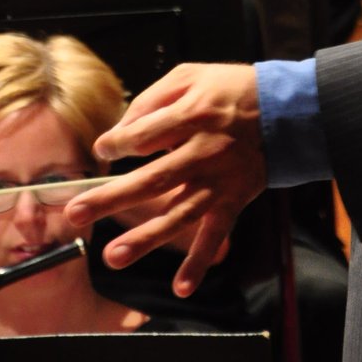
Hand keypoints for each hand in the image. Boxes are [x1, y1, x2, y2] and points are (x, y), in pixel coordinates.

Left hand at [65, 62, 266, 297]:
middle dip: (111, 197)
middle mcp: (203, 151)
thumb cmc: (231, 89)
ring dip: (146, 238)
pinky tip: (181, 286)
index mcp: (192, 114)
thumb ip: (154, 97)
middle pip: (152, 179)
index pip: (143, 135)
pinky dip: (200, 261)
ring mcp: (219, 180)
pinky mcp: (234, 199)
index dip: (117, 144)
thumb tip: (122, 129)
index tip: (104, 151)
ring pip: (179, 213)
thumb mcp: (192, 75)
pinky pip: (216, 234)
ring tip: (113, 256)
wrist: (286, 108)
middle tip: (75, 213)